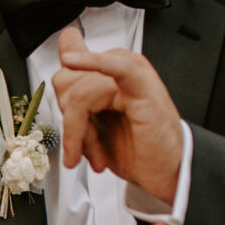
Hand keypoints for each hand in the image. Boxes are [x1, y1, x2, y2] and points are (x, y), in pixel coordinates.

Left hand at [53, 26, 185, 201]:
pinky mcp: (144, 86)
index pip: (67, 60)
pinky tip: (73, 61)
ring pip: (80, 92)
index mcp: (105, 71)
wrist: (164, 171)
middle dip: (69, 123)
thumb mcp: (91, 122)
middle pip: (66, 80)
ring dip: (81, 134)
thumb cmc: (135, 148)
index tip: (67, 120)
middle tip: (83, 149)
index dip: (61, 92)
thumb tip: (63, 53)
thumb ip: (74, 89)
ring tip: (96, 155)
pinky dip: (94, 62)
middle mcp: (118, 67)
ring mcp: (132, 74)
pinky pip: (117, 67)